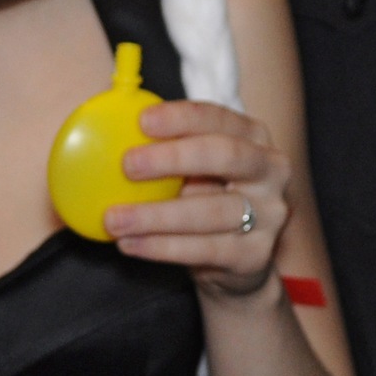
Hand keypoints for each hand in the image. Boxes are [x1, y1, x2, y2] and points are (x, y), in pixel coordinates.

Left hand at [105, 102, 292, 299]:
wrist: (237, 258)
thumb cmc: (204, 196)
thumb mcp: (192, 166)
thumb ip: (164, 146)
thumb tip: (105, 127)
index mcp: (252, 137)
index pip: (218, 118)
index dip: (180, 117)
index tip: (141, 121)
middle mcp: (270, 171)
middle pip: (225, 155)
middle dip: (173, 158)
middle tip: (127, 165)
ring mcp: (269, 215)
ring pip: (211, 212)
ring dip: (156, 215)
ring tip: (114, 218)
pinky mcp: (255, 255)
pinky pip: (204, 249)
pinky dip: (161, 247)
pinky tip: (129, 243)